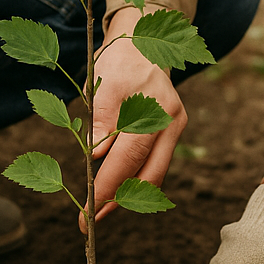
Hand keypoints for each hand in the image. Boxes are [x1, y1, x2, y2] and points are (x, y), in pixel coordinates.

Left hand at [83, 7, 185, 232]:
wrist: (142, 45)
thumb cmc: (117, 63)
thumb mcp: (102, 84)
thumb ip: (101, 118)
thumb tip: (98, 155)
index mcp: (155, 109)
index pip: (128, 159)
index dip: (107, 187)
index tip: (87, 210)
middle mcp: (171, 123)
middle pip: (150, 175)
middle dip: (121, 200)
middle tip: (93, 219)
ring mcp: (175, 129)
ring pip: (154, 174)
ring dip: (128, 194)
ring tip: (101, 209)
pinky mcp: (172, 133)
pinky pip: (154, 164)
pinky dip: (135, 180)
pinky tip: (115, 191)